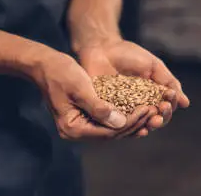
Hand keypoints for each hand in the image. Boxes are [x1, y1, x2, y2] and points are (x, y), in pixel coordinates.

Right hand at [32, 51, 156, 140]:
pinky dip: (123, 116)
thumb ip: (99, 107)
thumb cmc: (61, 73)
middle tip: (154, 110)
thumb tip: (120, 122)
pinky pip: (108, 121)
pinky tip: (139, 109)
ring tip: (151, 110)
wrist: (46, 65)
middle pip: (112, 134)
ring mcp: (80, 126)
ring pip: (112, 129)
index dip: (130, 122)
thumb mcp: (81, 88)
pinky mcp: (85, 117)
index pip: (108, 132)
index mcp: (72, 128)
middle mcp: (76, 132)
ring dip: (132, 121)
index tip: (147, 109)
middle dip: (135, 123)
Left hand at [77, 39, 189, 136]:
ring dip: (145, 126)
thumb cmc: (129, 55)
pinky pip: (118, 125)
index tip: (167, 102)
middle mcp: (139, 106)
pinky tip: (132, 127)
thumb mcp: (153, 66)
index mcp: (152, 97)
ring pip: (137, 125)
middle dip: (159, 120)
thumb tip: (186, 103)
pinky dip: (126, 128)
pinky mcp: (107, 112)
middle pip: (153, 120)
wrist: (102, 48)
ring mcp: (123, 110)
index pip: (164, 109)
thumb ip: (169, 82)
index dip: (168, 109)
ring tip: (150, 122)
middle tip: (158, 114)